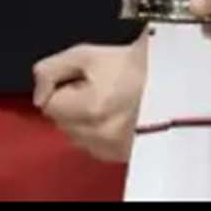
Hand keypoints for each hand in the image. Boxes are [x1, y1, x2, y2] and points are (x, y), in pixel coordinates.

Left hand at [33, 40, 145, 162]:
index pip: (49, 105)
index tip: (83, 78)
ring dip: (83, 121)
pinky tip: (115, 117)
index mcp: (91, 108)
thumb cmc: (130, 63)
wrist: (172, 78)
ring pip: (76, 137)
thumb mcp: (86, 54)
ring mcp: (113, 149)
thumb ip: (51, 70)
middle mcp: (100, 135)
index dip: (62, 87)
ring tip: (107, 101)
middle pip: (62, 123)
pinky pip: (95, 148)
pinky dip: (98, 133)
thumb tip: (38, 95)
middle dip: (71, 105)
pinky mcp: (123, 156)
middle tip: (97, 87)